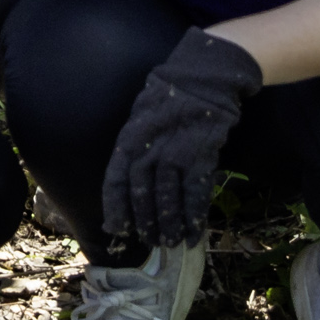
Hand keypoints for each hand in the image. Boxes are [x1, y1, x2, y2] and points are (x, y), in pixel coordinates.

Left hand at [100, 25, 261, 246]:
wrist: (203, 77)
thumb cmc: (169, 97)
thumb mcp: (140, 117)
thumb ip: (134, 147)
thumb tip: (127, 180)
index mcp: (130, 138)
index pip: (116, 180)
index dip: (116, 208)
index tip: (118, 229)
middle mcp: (149, 147)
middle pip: (143, 195)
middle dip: (147, 222)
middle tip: (151, 241)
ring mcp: (176, 152)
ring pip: (169, 199)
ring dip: (170, 225)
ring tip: (171, 242)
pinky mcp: (202, 155)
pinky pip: (196, 193)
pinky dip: (195, 216)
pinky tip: (194, 232)